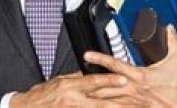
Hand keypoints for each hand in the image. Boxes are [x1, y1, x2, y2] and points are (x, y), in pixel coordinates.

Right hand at [9, 71, 128, 106]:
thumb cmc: (40, 96)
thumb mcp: (57, 82)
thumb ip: (74, 79)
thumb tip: (87, 74)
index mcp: (69, 86)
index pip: (93, 81)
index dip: (109, 80)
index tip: (124, 78)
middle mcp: (72, 99)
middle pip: (100, 100)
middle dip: (119, 101)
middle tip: (136, 101)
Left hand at [83, 25, 176, 106]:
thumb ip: (172, 42)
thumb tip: (169, 28)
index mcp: (139, 75)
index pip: (115, 64)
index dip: (100, 59)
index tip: (86, 55)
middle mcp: (133, 88)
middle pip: (106, 84)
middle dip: (90, 82)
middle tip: (74, 80)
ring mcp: (133, 101)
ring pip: (109, 99)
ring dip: (95, 97)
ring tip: (80, 96)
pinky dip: (107, 107)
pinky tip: (96, 106)